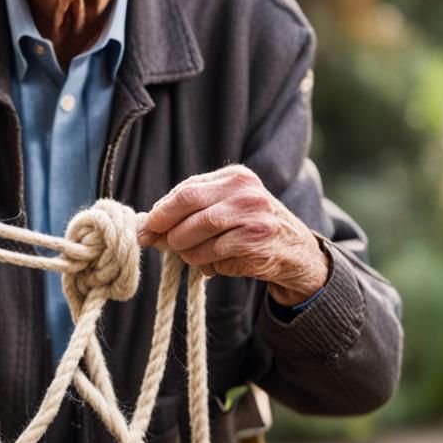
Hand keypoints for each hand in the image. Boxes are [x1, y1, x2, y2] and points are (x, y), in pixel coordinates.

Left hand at [138, 165, 328, 305]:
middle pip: (188, 204)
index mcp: (235, 177)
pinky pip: (213, 254)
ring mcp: (253, 215)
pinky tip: (210, 266)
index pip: (186, 190)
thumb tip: (145, 227)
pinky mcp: (256, 242)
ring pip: (197, 231)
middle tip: (152, 240)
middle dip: (164, 225)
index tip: (147, 225)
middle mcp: (245, 191)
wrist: (296, 253)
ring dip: (184, 248)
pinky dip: (203, 263)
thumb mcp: (226, 211)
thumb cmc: (250, 230)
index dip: (162, 209)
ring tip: (188, 255)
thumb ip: (190, 214)